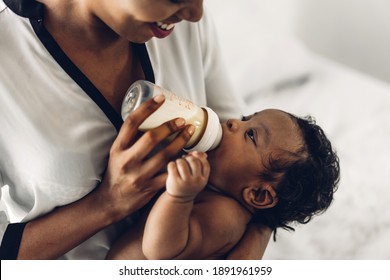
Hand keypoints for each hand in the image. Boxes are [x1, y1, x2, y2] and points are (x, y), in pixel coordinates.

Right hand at [96, 95, 194, 220]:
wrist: (111, 201)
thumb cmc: (116, 172)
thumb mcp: (116, 153)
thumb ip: (130, 138)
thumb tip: (148, 117)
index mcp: (118, 148)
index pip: (131, 123)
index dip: (147, 108)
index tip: (161, 98)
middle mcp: (128, 160)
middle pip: (151, 138)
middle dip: (170, 126)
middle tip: (182, 120)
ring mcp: (139, 175)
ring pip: (165, 155)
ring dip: (181, 142)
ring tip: (190, 132)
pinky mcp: (150, 188)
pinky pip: (170, 173)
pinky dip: (182, 162)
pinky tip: (191, 155)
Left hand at [166, 151, 209, 200]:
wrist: (179, 200)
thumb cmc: (188, 184)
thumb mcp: (197, 177)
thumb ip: (200, 165)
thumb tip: (200, 153)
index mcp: (203, 180)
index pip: (205, 163)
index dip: (199, 156)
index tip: (193, 156)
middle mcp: (196, 181)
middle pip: (193, 161)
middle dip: (187, 158)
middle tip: (184, 161)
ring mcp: (185, 182)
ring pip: (182, 162)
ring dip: (178, 161)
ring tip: (178, 165)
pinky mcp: (175, 181)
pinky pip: (172, 165)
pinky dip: (171, 164)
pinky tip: (172, 168)